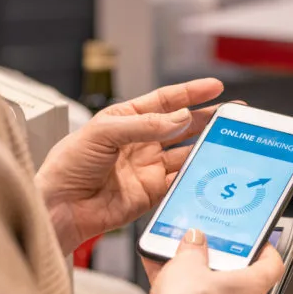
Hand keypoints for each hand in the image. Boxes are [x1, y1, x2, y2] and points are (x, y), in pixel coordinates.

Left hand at [35, 78, 222, 252]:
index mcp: (126, 119)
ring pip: (186, 154)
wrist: (59, 207)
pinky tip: (209, 171)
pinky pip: (180, 183)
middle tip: (233, 116)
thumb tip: (180, 118)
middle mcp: (140, 142)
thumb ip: (144, 125)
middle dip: (208, 119)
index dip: (191, 92)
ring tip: (229, 142)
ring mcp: (148, 168)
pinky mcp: (152, 194)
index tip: (215, 86)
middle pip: (182, 126)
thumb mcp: (103, 133)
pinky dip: (196, 178)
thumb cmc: (68, 165)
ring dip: (206, 148)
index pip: (165, 101)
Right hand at [119, 229, 284, 293]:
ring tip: (181, 259)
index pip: (274, 265)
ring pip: (218, 292)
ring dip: (201, 275)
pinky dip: (186, 291)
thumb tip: (195, 239)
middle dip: (224, 260)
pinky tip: (164, 278)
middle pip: (242, 277)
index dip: (267, 249)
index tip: (255, 241)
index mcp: (250, 287)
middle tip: (210, 246)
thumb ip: (194, 247)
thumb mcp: (187, 262)